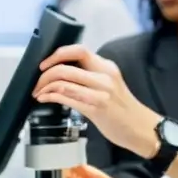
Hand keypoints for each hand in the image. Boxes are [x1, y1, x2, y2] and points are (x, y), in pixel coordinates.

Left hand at [33, 45, 159, 158]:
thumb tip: (63, 73)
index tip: (45, 63)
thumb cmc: (123, 108)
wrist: (141, 127)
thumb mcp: (110, 85)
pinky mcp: (96, 108)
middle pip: (65, 67)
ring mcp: (100, 92)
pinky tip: (45, 99)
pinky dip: (50, 97)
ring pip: (63, 82)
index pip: (79, 50)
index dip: (58, 54)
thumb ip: (91, 76)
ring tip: (39, 92)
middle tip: (37, 82)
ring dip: (44, 87)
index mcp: (107, 67)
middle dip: (44, 74)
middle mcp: (104, 77)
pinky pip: (66, 98)